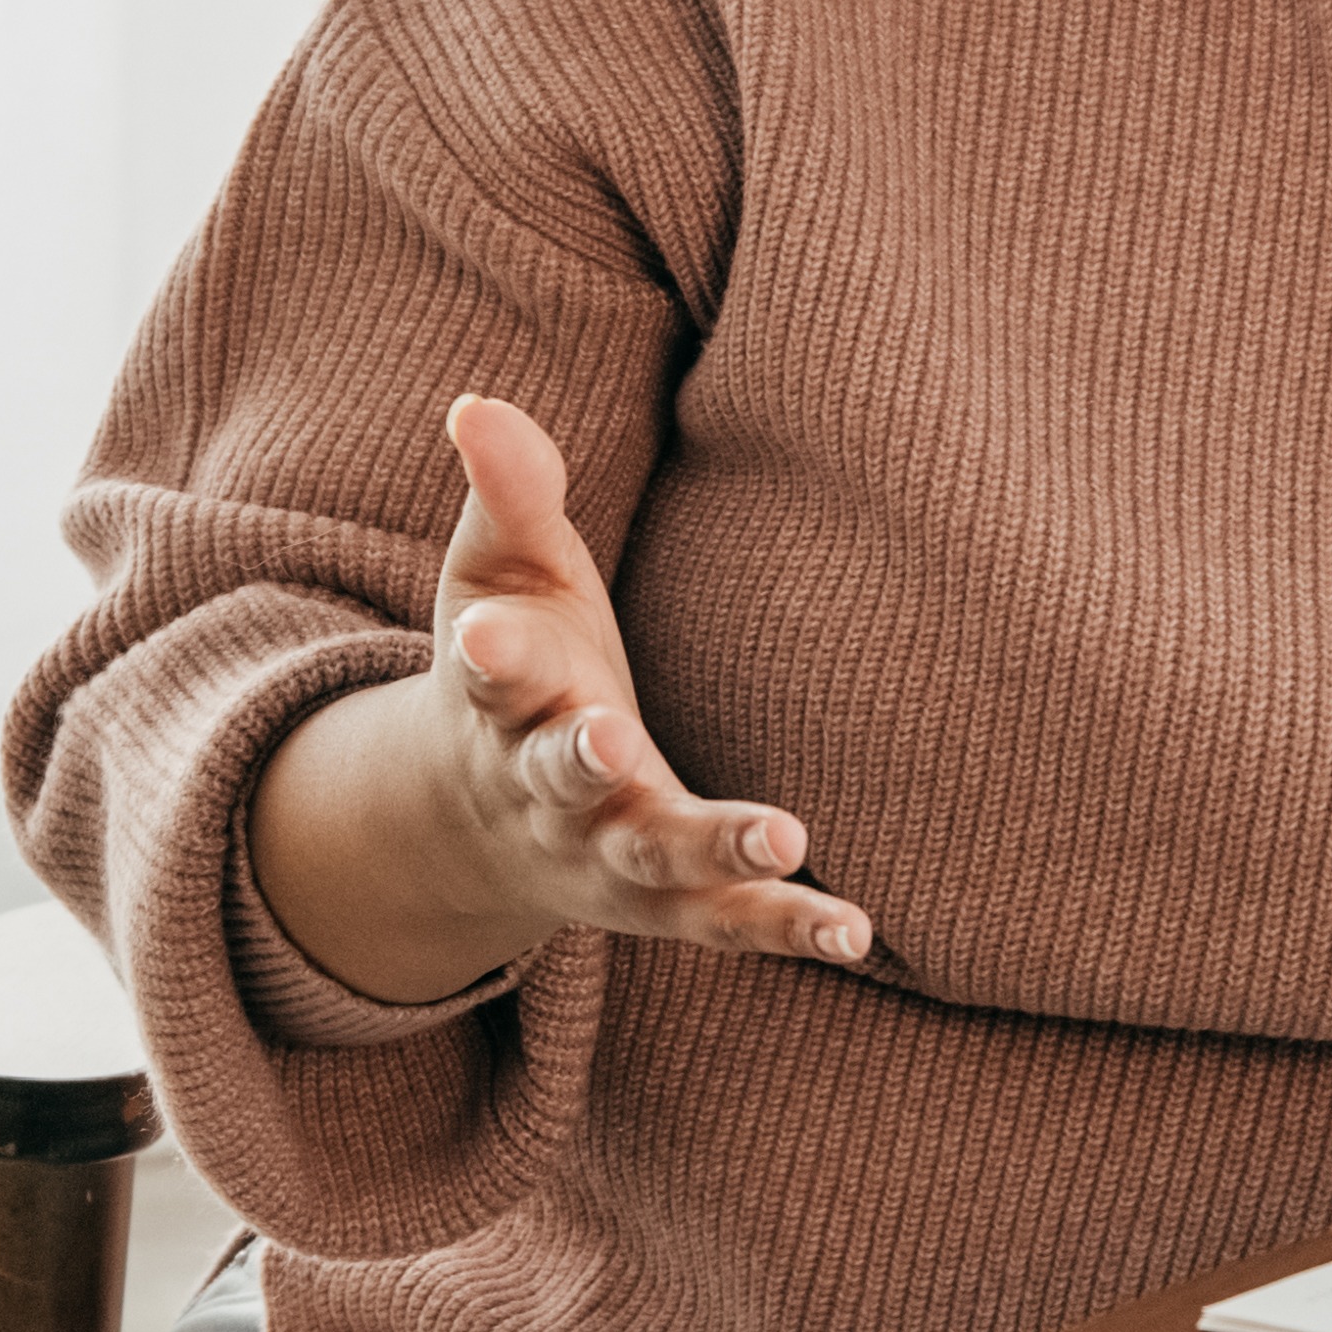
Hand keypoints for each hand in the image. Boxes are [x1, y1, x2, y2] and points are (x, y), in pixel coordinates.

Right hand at [239, 391, 872, 1003]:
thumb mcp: (500, 580)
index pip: (490, 675)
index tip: (481, 634)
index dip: (489, 654)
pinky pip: (729, 922)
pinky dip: (786, 926)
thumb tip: (476, 401)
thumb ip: (508, 495)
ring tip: (784, 833)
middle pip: (561, 779)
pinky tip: (855, 929)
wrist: (486, 831)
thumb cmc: (518, 671)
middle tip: (610, 737)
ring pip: (654, 860)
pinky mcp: (673, 901)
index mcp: (502, 704)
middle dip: (580, 762)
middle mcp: (547, 790)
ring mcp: (610, 853)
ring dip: (714, 847)